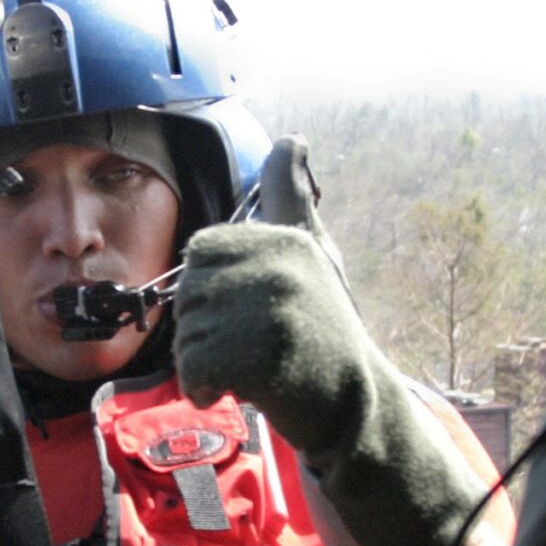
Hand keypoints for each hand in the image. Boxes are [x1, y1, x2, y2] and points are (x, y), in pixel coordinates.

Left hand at [174, 138, 492, 545]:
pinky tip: (235, 393)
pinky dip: (203, 389)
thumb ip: (292, 199)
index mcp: (286, 238)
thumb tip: (293, 138)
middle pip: (189, 295)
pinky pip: (195, 368)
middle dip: (203, 332)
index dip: (210, 293)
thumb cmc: (325, 330)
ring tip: (247, 372)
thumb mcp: (315, 256)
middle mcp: (281, 264)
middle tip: (247, 351)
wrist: (357, 406)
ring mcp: (274, 308)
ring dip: (203, 366)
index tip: (246, 315)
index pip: (201, 252)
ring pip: (188, 336)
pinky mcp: (263, 355)